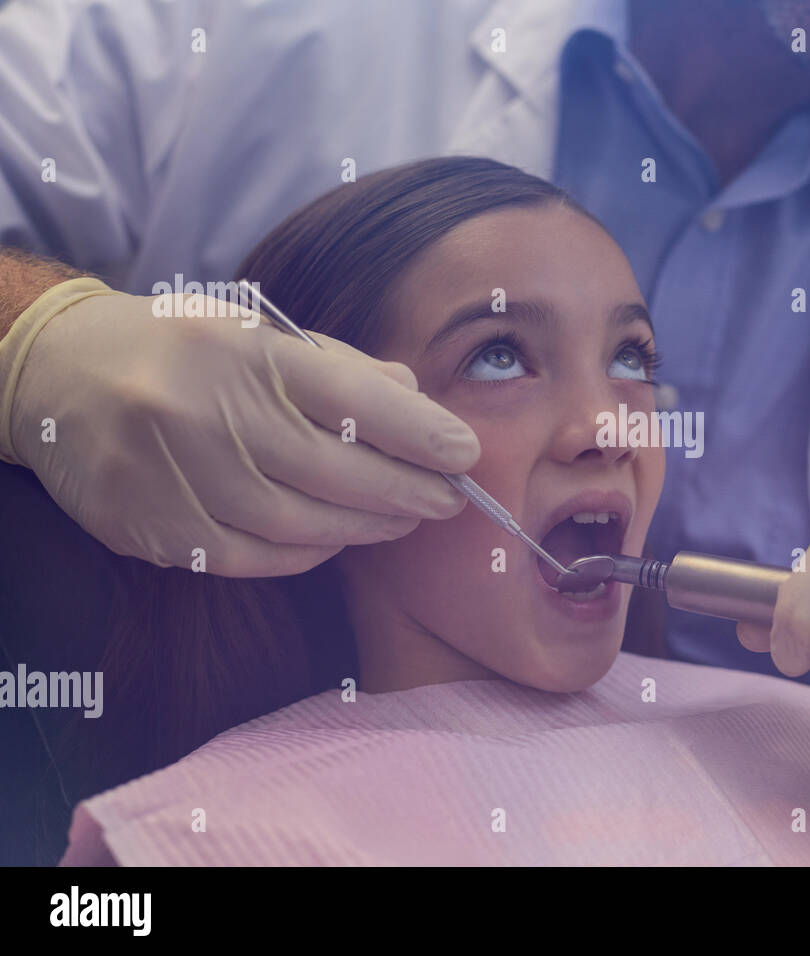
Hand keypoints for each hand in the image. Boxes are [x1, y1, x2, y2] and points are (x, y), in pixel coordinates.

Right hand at [11, 290, 479, 575]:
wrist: (57, 373)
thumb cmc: (183, 350)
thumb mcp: (257, 333)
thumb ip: (341, 369)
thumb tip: (419, 401)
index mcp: (240, 351)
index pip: (348, 397)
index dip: (417, 430)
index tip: (464, 453)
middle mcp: (204, 411)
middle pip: (334, 470)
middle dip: (406, 489)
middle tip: (448, 499)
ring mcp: (172, 475)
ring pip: (297, 522)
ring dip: (365, 527)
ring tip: (403, 520)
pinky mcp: (149, 527)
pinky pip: (252, 557)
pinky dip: (307, 553)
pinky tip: (337, 538)